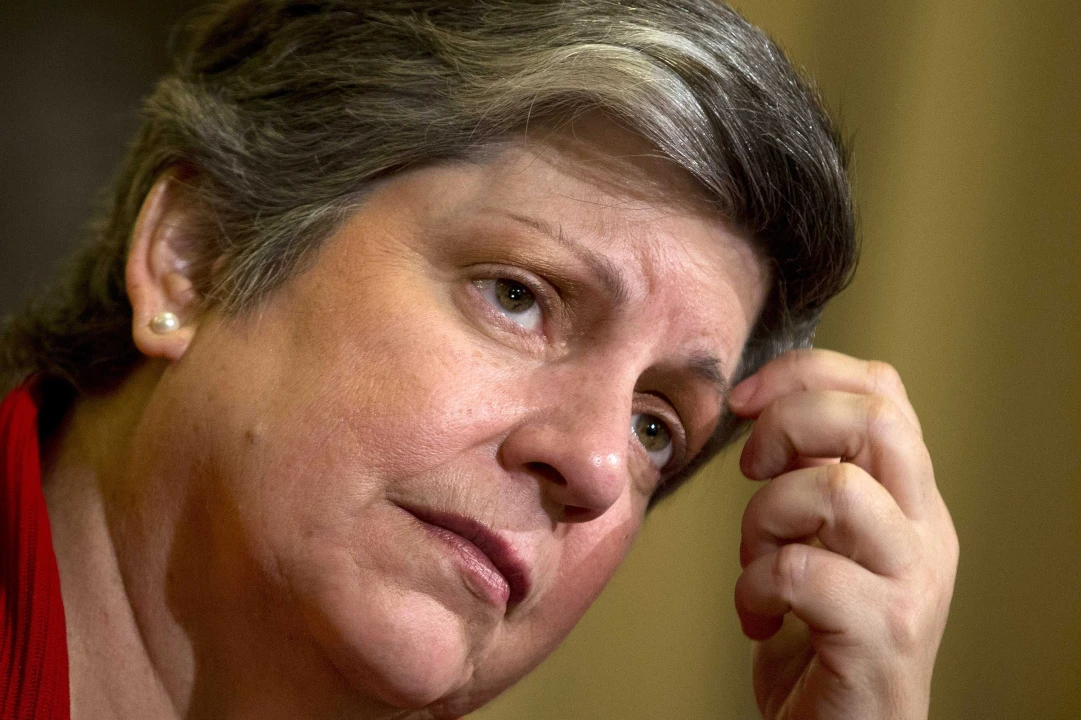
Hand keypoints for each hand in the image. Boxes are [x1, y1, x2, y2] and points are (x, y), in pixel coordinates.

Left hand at [728, 349, 957, 719]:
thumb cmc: (819, 633)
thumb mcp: (820, 535)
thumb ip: (811, 476)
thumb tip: (767, 409)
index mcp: (910, 497)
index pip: (882, 390)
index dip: (807, 373)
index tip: (746, 400)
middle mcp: (926, 531)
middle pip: (875, 419)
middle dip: (790, 425)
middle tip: (753, 470)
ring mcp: (914, 582)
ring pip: (838, 491)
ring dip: (766, 518)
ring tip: (756, 559)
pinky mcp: (886, 634)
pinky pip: (803, 572)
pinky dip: (754, 587)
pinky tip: (755, 616)